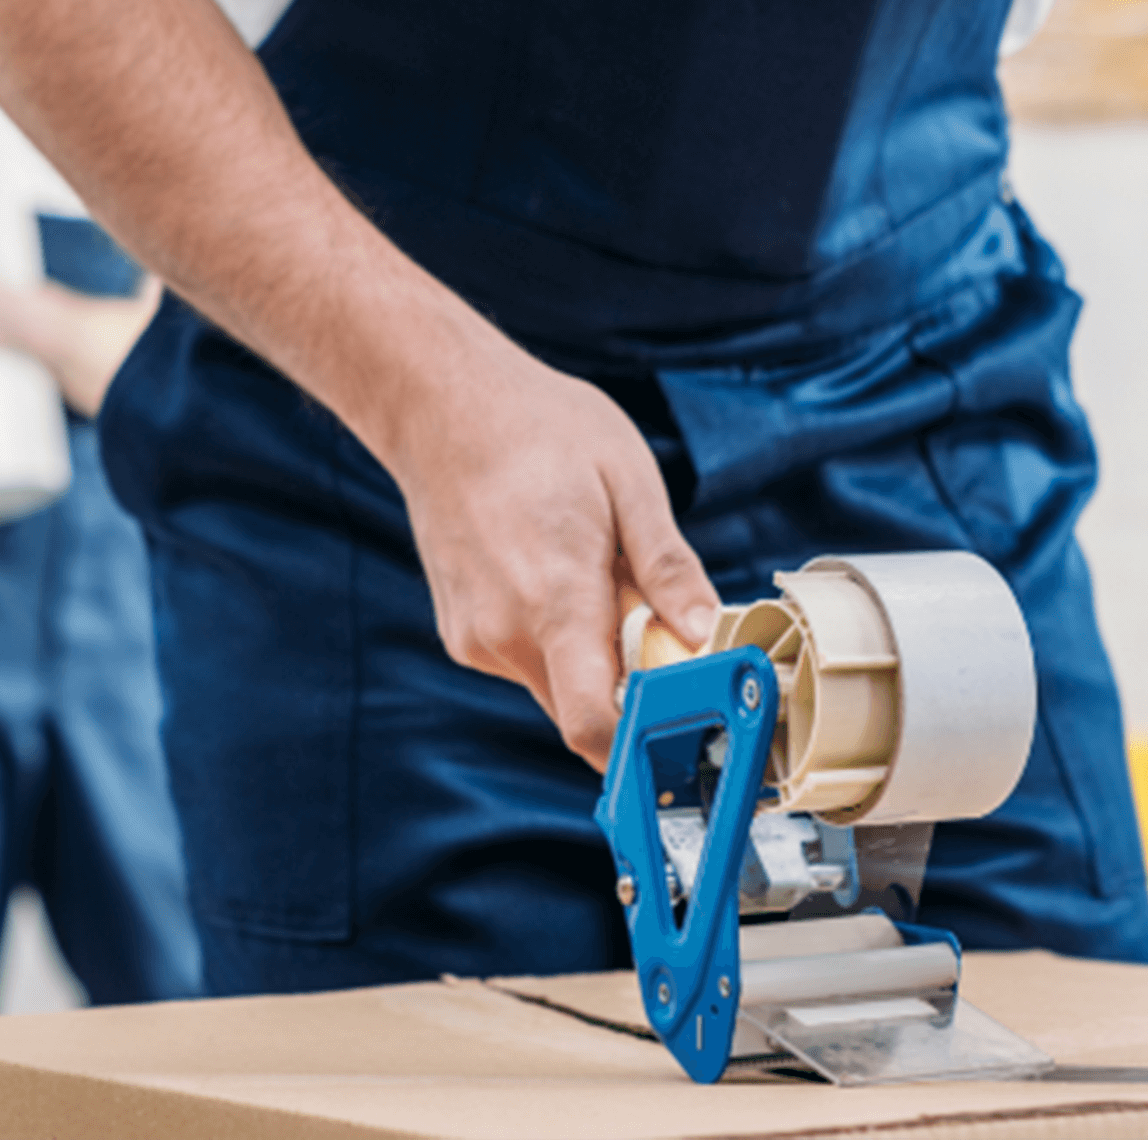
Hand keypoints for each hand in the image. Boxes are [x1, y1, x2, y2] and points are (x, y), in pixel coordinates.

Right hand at [391, 345, 718, 769]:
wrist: (440, 405)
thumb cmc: (539, 428)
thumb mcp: (628, 479)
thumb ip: (667, 567)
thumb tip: (707, 632)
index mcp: (555, 597)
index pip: (594, 727)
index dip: (646, 742)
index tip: (688, 714)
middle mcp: (505, 632)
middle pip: (586, 711)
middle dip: (630, 684)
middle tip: (653, 615)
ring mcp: (475, 638)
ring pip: (557, 686)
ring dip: (592, 655)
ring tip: (593, 570)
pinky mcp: (461, 633)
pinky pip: (527, 660)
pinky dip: (556, 637)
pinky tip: (553, 569)